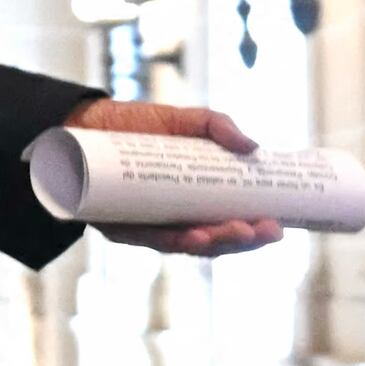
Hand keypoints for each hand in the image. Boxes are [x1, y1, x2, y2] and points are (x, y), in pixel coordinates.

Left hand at [64, 97, 286, 257]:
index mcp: (196, 199)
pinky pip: (150, 240)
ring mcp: (151, 226)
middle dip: (242, 240)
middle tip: (263, 231)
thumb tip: (253, 146)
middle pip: (216, 240)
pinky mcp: (122, 227)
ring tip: (236, 232)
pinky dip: (174, 241)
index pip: (232, 223)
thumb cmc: (138, 124)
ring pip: (188, 246)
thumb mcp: (183, 120)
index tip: (278, 226)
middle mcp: (176, 218)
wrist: (86, 122)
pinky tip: (192, 236)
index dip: (256, 231)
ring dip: (215, 243)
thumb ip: (218, 127)